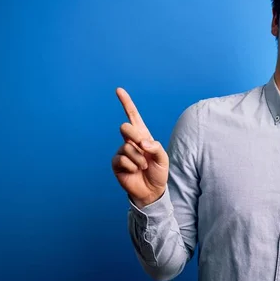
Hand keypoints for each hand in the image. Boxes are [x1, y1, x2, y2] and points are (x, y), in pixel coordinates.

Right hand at [111, 87, 168, 207]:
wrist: (152, 190)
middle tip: (143, 147)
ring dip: (139, 159)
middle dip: (135, 136)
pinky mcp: (116, 163)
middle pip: (126, 128)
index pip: (133, 116)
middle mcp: (130, 141)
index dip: (126, 103)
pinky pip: (122, 159)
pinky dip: (132, 166)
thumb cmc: (158, 172)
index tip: (119, 90)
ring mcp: (122, 152)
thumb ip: (156, 147)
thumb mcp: (163, 158)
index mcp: (142, 135)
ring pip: (127, 147)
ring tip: (143, 166)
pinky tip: (135, 171)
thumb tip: (142, 142)